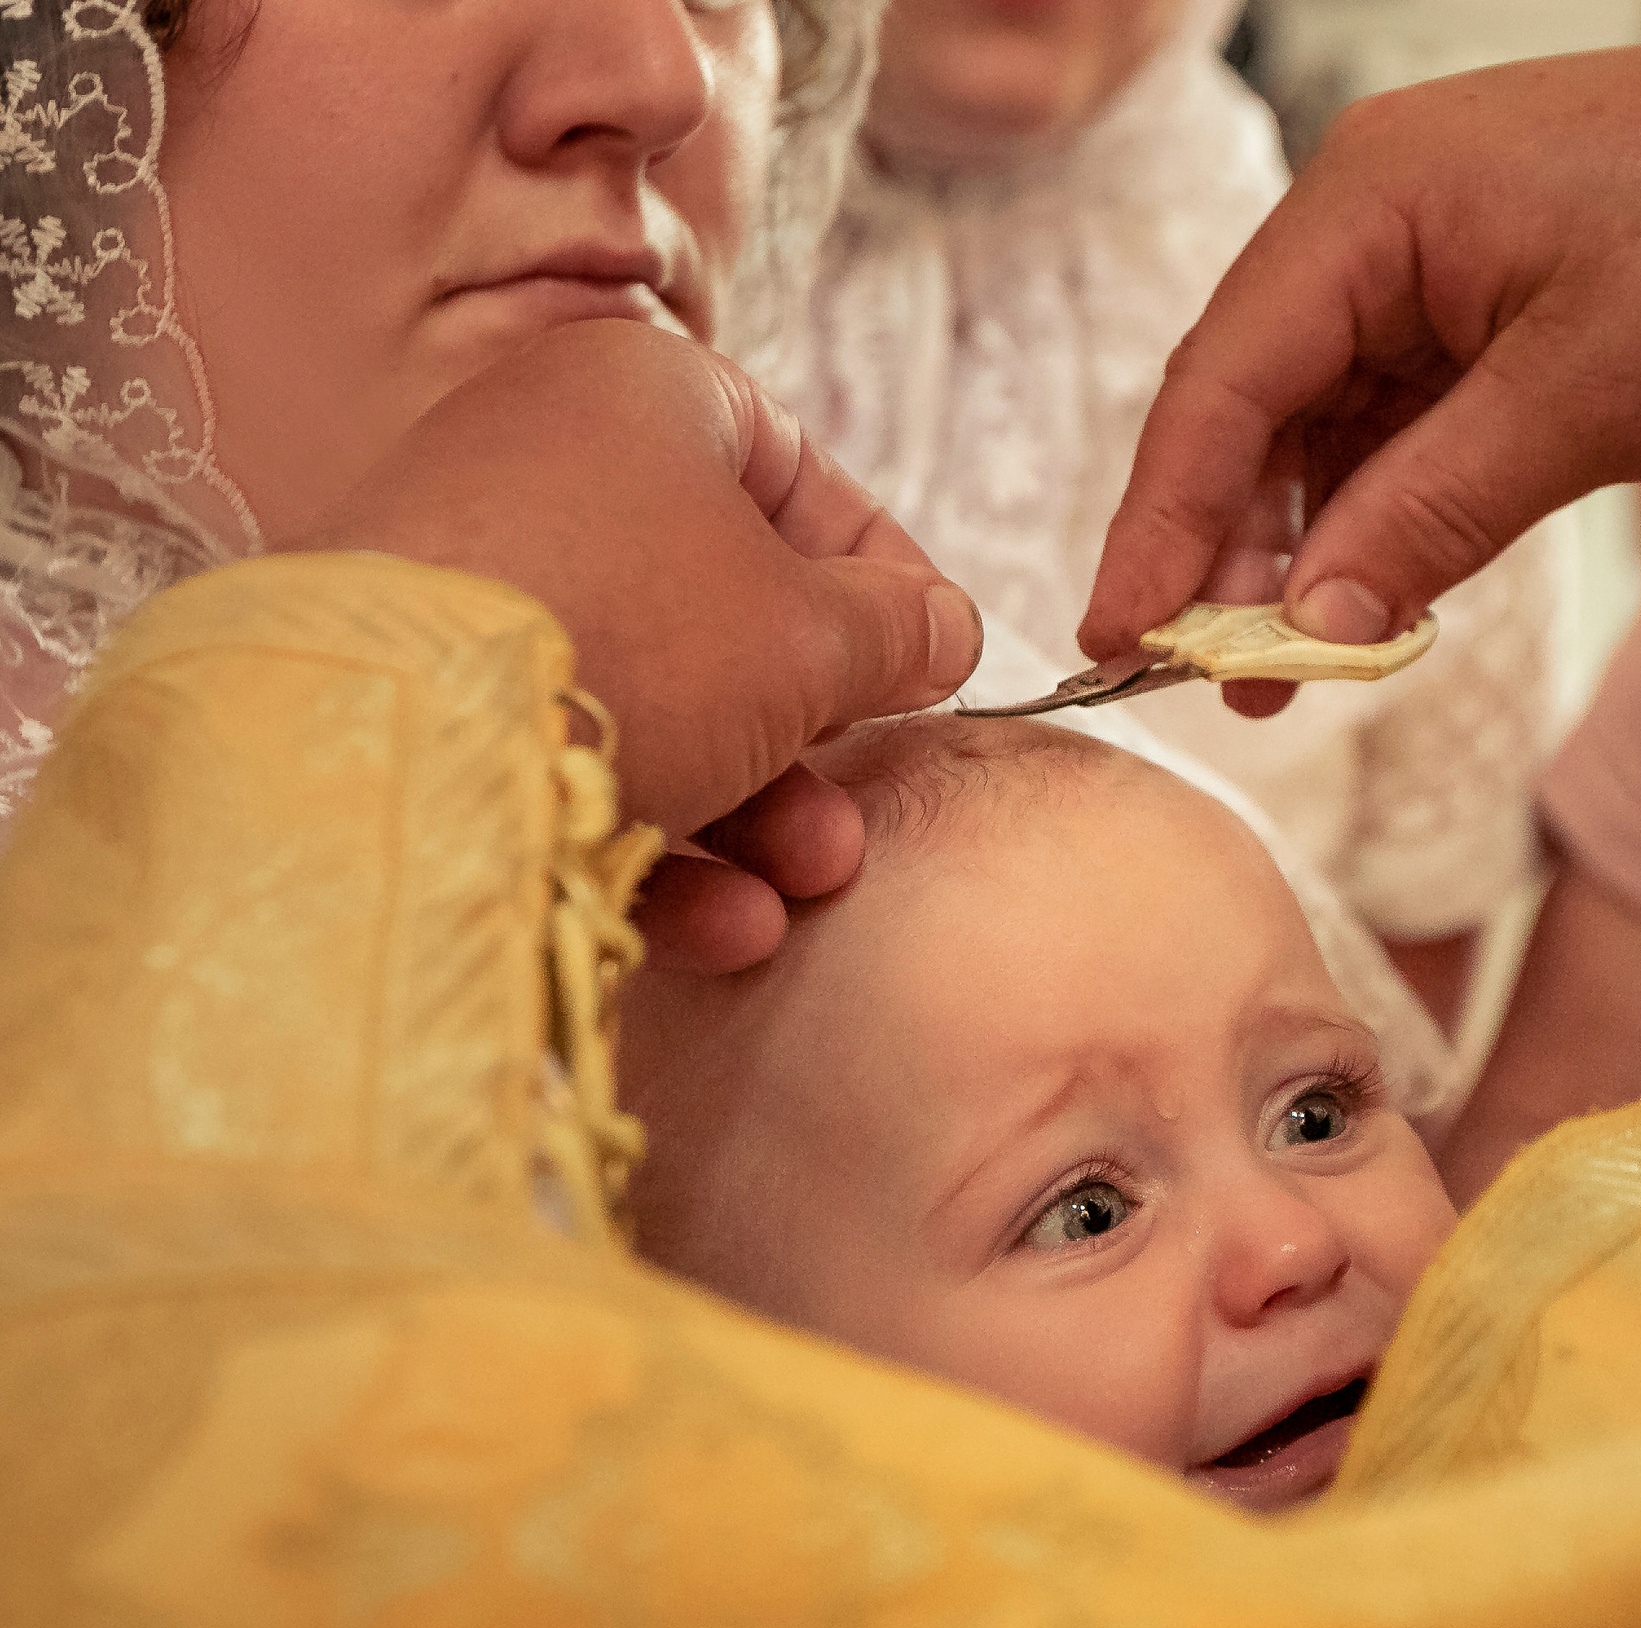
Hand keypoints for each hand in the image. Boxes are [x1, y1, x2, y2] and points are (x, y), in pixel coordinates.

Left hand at [301, 320, 981, 970]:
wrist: (401, 739)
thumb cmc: (639, 640)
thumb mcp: (813, 634)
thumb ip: (897, 629)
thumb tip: (945, 627)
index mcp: (640, 397)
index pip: (796, 467)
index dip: (882, 571)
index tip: (933, 660)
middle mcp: (543, 470)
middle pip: (724, 603)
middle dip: (813, 728)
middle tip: (855, 795)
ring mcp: (471, 584)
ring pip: (654, 697)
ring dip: (752, 806)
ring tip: (803, 877)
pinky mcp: (421, 696)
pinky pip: (566, 753)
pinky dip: (652, 832)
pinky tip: (720, 921)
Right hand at [1079, 23, 1640, 687]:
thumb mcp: (1586, 396)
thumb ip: (1430, 515)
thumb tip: (1309, 628)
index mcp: (1373, 198)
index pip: (1223, 376)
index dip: (1162, 518)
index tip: (1119, 634)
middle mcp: (1375, 216)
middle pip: (1251, 400)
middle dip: (1225, 546)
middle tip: (1213, 682)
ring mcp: (1428, 259)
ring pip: (1318, 421)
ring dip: (1300, 542)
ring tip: (1289, 670)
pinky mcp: (1482, 304)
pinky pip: (1392, 418)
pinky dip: (1375, 511)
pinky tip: (1368, 596)